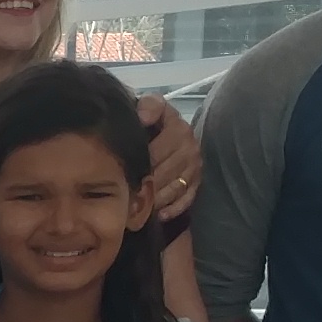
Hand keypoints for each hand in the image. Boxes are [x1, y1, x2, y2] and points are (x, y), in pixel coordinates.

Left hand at [134, 89, 203, 227]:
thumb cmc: (150, 121)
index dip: (141, 161)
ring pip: (175, 188)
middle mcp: (191, 147)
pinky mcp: (198, 182)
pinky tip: (159, 215)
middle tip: (124, 195)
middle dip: (145, 184)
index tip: (123, 169)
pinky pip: (187, 200)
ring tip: (136, 208)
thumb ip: (148, 106)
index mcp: (179, 128)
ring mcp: (196, 167)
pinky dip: (173, 209)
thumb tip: (142, 117)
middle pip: (165, 172)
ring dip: (156, 200)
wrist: (166, 131)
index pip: (158, 150)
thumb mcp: (150, 106)